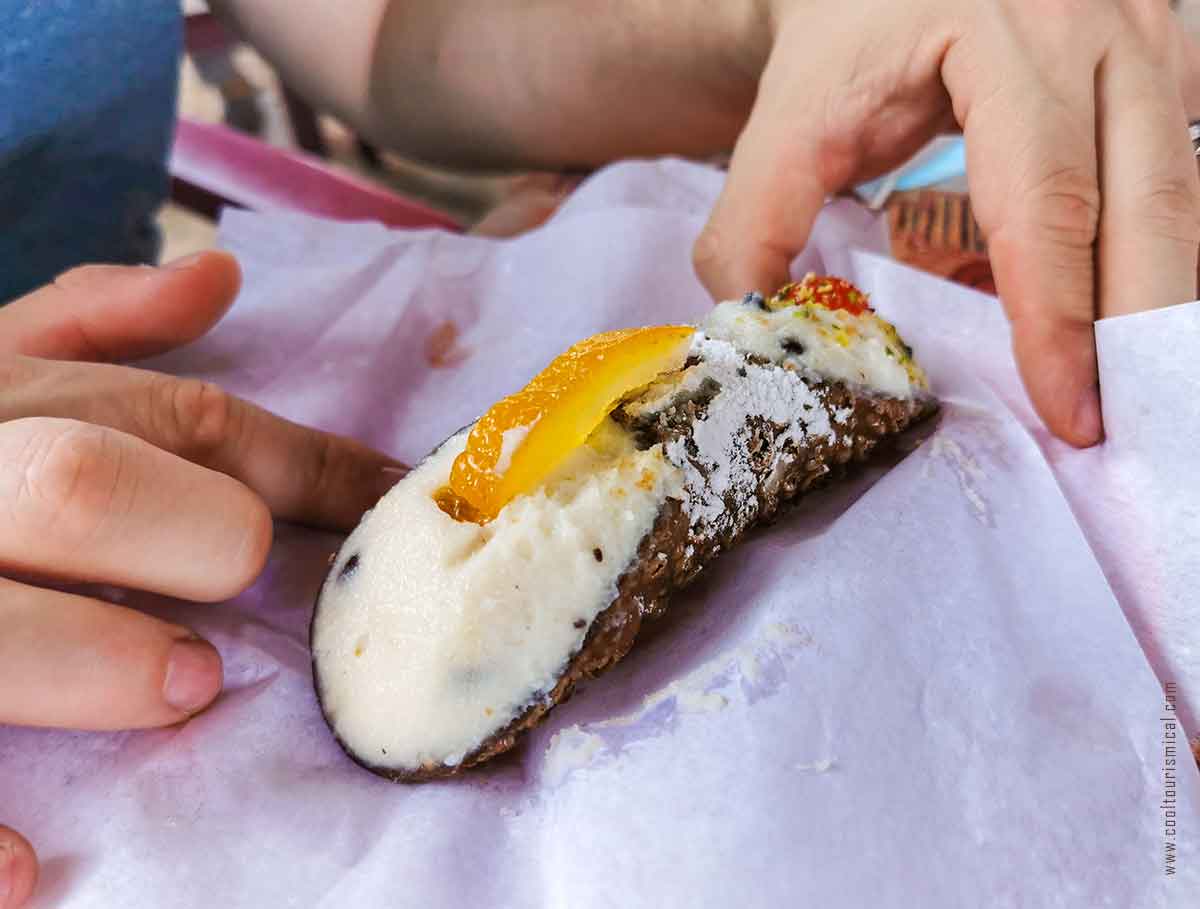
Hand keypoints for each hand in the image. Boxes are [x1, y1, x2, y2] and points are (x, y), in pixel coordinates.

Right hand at [0, 252, 402, 906]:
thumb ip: (88, 319)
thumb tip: (218, 272)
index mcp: (1, 407)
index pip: (186, 418)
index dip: (314, 470)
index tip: (393, 509)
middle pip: (83, 485)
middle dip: (191, 538)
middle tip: (236, 586)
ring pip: (1, 626)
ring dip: (104, 666)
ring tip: (176, 690)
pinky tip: (32, 869)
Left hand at [695, 0, 1199, 446]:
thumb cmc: (848, 28)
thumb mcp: (789, 112)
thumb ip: (757, 214)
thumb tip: (754, 320)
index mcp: (1011, 34)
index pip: (1045, 203)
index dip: (1058, 319)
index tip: (1067, 412)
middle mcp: (1104, 27)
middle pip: (1150, 202)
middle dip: (1137, 328)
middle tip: (1122, 428)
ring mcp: (1150, 41)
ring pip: (1180, 194)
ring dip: (1158, 300)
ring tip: (1130, 390)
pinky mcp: (1164, 65)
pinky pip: (1176, 177)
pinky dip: (1152, 257)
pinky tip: (1121, 320)